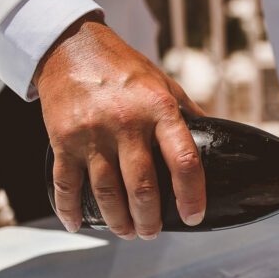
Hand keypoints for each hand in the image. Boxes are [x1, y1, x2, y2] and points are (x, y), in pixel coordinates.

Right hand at [36, 14, 206, 238]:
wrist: (69, 46)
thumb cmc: (123, 67)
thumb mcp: (162, 82)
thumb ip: (186, 112)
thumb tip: (215, 137)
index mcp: (158, 109)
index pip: (183, 160)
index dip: (191, 195)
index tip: (193, 216)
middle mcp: (125, 123)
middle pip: (142, 186)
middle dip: (149, 218)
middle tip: (152, 231)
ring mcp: (92, 134)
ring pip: (106, 193)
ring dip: (118, 221)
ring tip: (127, 231)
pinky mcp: (63, 140)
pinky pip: (66, 184)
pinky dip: (71, 209)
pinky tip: (78, 224)